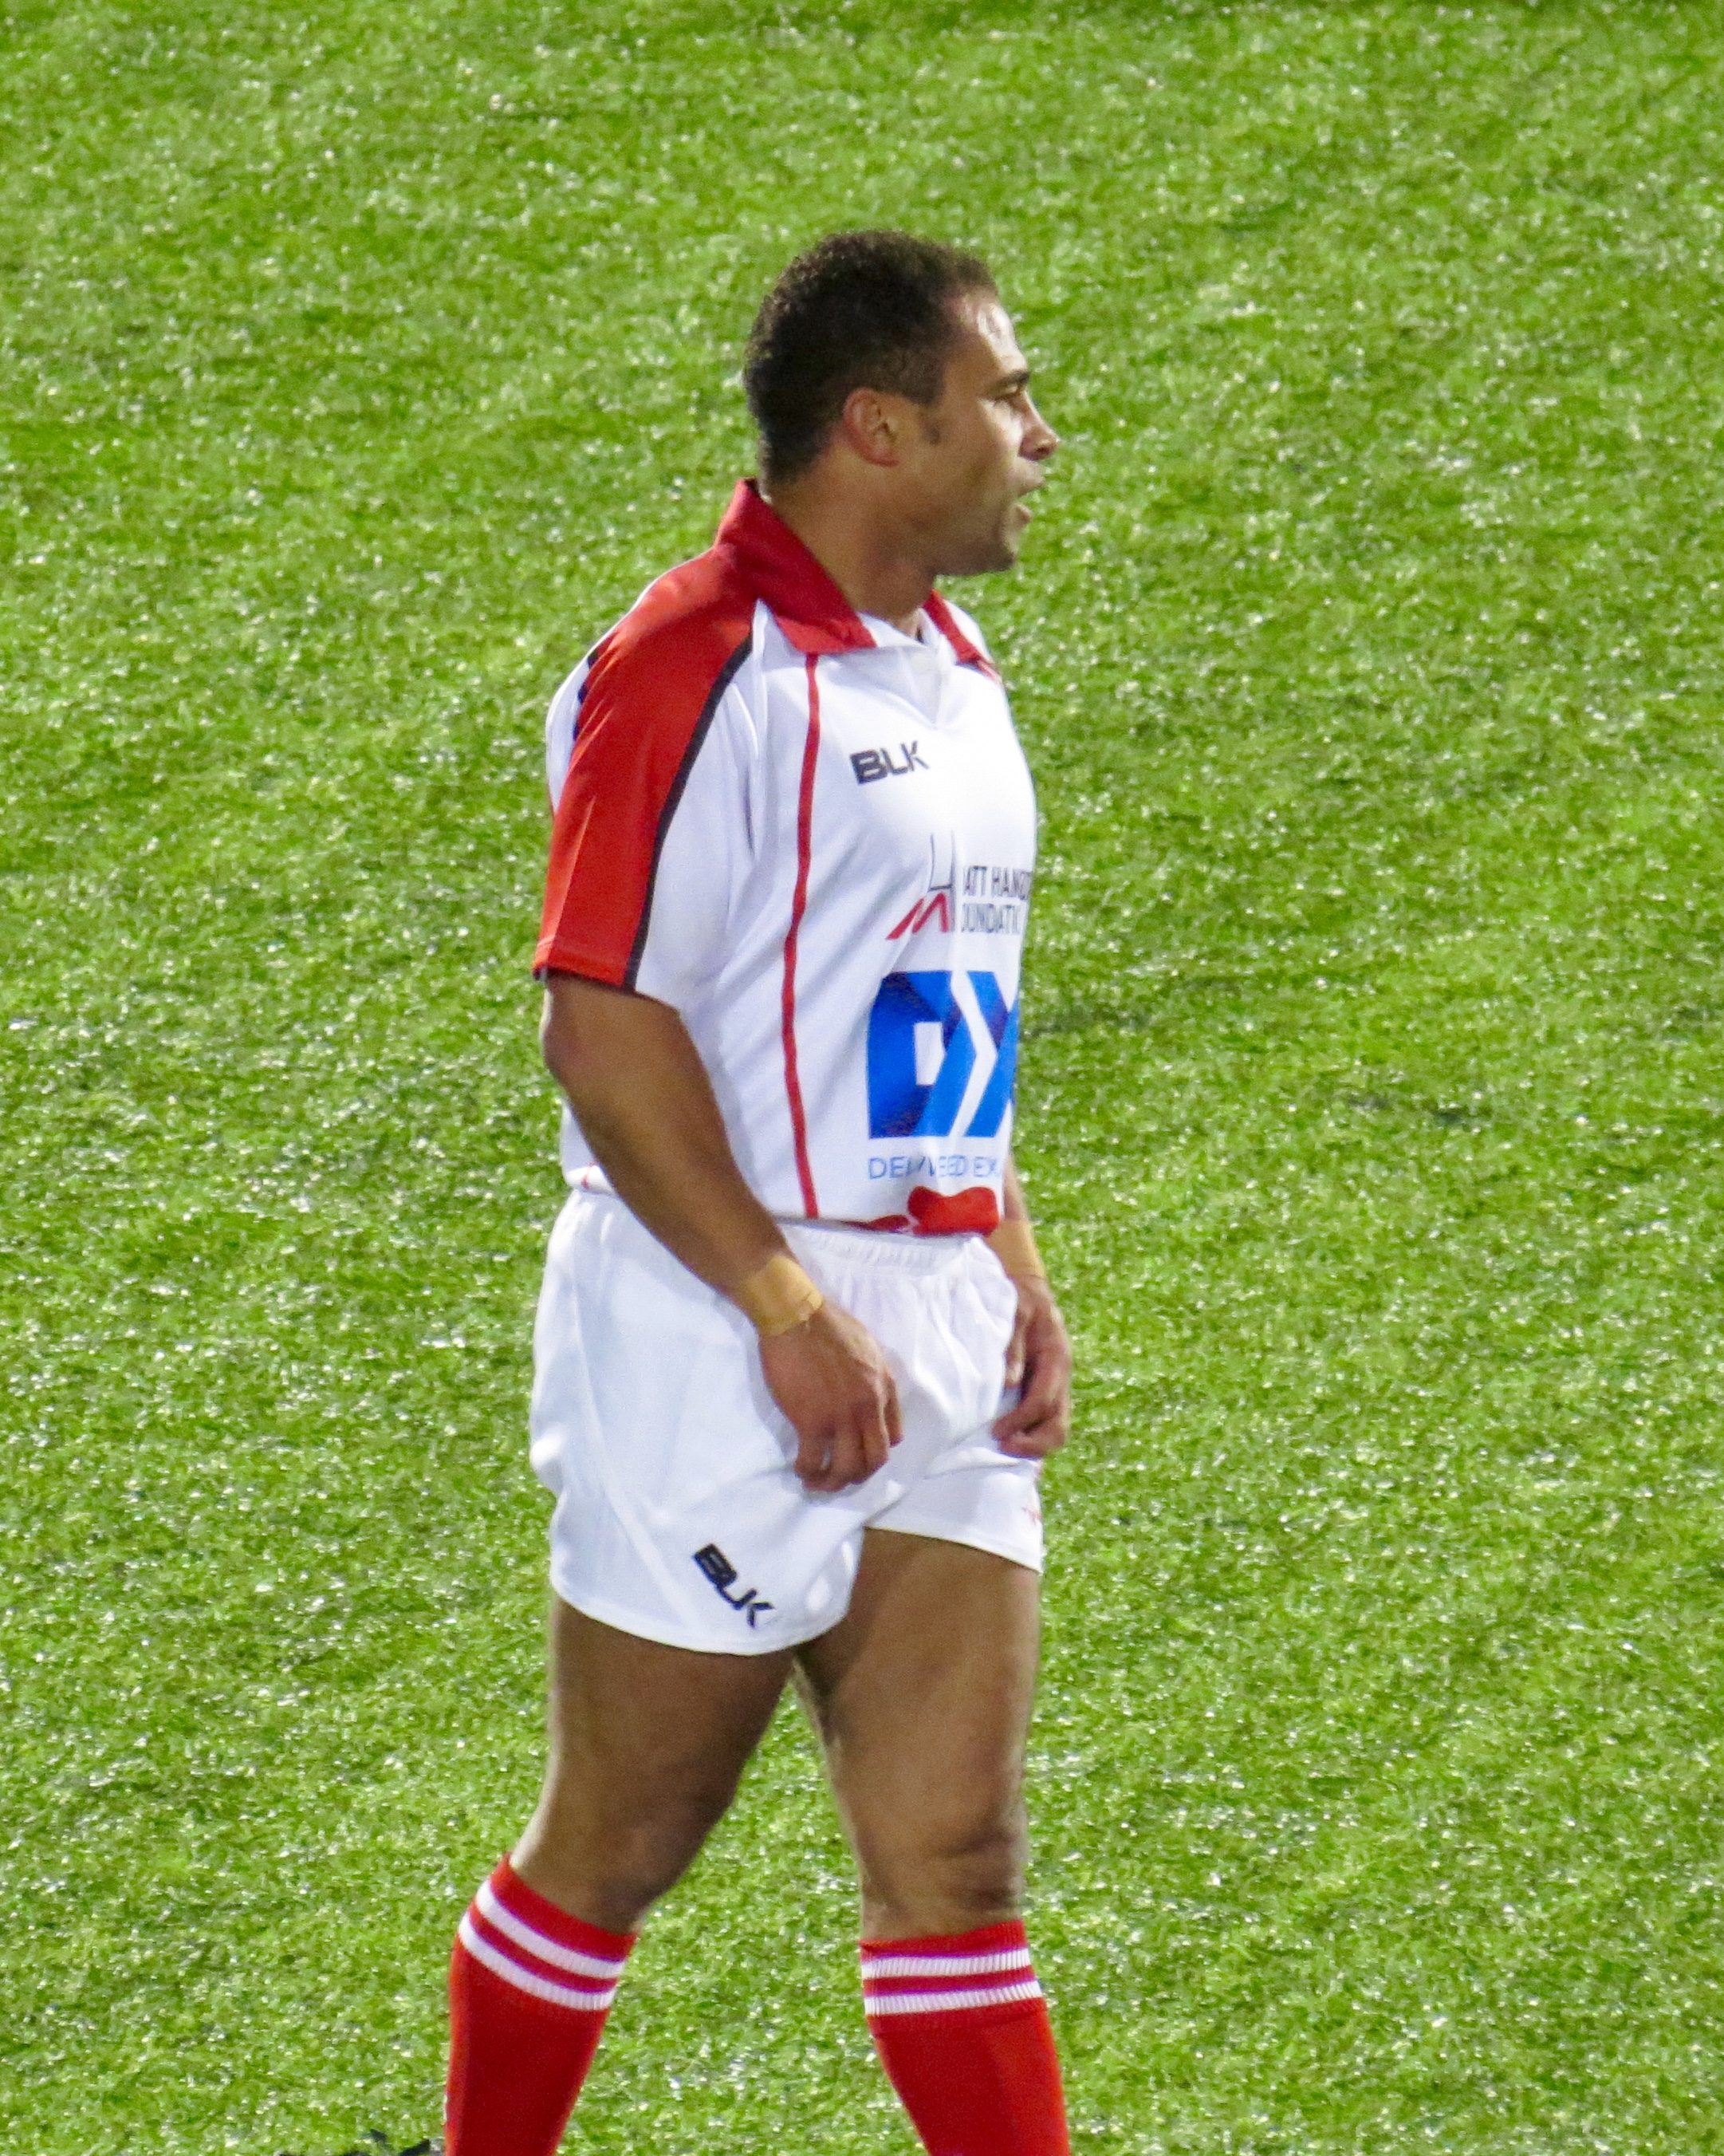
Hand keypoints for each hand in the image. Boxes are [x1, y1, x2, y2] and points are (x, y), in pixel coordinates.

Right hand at [759, 1300, 902, 1492]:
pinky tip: (801, 1470)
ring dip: (833, 1483)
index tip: (860, 1452)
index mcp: (884, 1388)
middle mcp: (869, 1407)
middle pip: (874, 1460)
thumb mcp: (868, 1348)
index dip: (877, 1451)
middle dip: (858, 1475)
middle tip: (840, 1476)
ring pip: (847, 1469)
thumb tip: (871, 1395)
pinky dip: (807, 1472)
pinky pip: (814, 1461)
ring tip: (818, 1483)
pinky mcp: (811, 1422)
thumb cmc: (828, 1325)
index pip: (894, 1436)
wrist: (797, 1317)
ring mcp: (841, 1417)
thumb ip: (874, 1376)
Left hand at [992, 1277, 1071, 1457]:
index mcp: (1056, 1359)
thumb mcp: (1017, 1312)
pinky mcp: (1047, 1391)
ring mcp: (1057, 1387)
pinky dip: (1031, 1437)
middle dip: (1033, 1444)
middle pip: (1059, 1426)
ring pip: (1056, 1429)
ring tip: (1004, 1450)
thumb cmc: (1021, 1300)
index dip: (1021, 1420)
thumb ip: (1014, 1345)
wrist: (1033, 1292)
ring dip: (1032, 1445)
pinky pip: (1045, 1423)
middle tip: (1002, 1447)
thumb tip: (1010, 1383)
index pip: (1043, 1400)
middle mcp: (1061, 1378)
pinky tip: (1010, 1443)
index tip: (996, 1432)